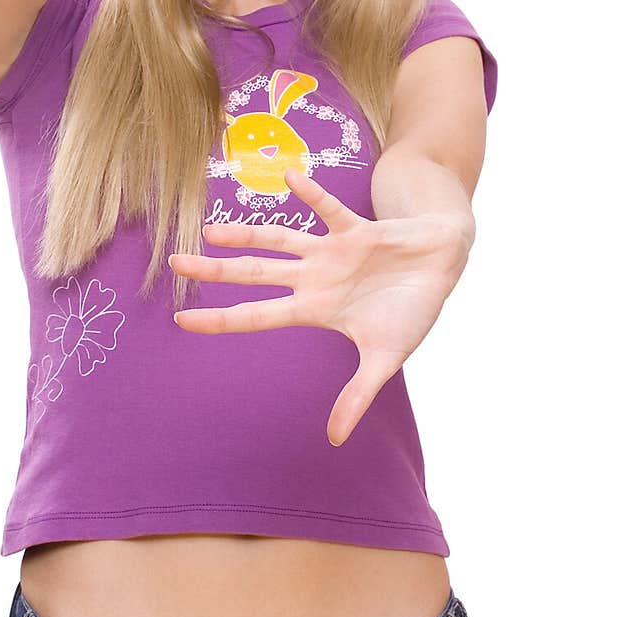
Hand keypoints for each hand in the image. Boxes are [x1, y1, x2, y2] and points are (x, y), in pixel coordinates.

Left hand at [168, 167, 472, 445]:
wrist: (442, 267)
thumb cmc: (412, 310)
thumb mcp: (386, 359)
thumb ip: (357, 396)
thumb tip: (334, 440)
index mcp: (315, 309)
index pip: (257, 315)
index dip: (220, 319)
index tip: (180, 319)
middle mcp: (314, 278)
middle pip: (255, 274)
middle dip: (216, 270)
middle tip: (173, 262)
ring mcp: (331, 251)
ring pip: (280, 240)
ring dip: (247, 234)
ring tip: (211, 229)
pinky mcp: (355, 229)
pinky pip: (329, 208)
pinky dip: (311, 195)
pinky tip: (290, 176)